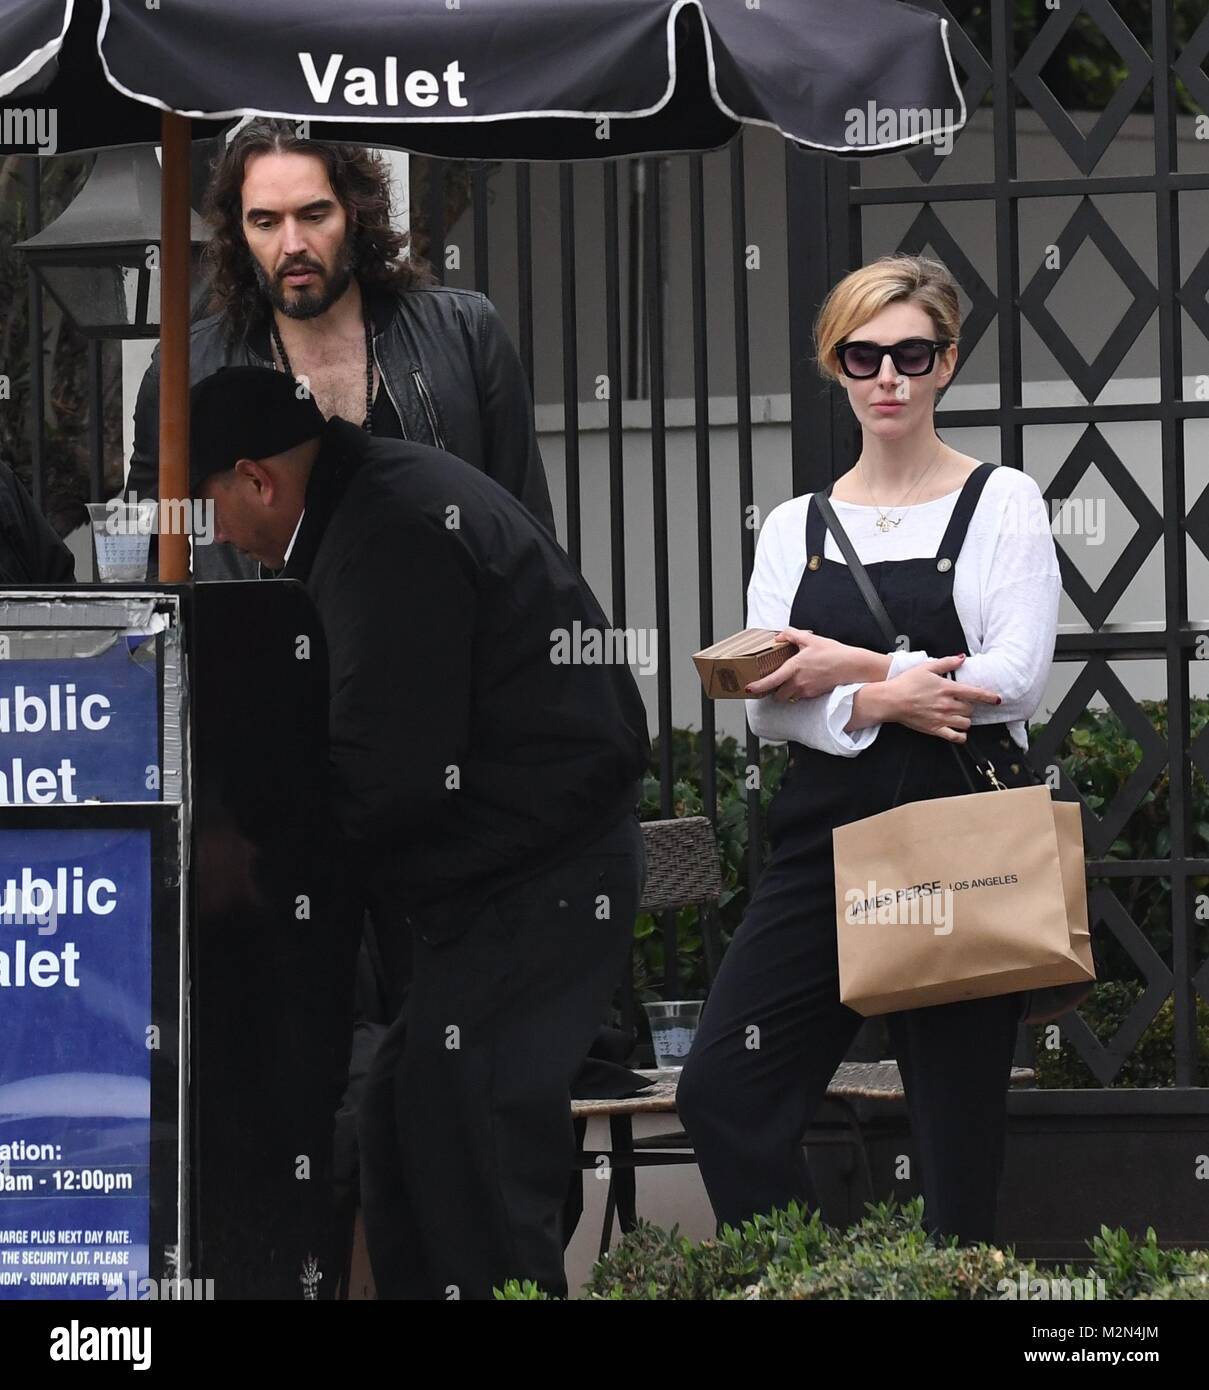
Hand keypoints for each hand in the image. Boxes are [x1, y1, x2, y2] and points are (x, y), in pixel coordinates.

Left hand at [745, 628, 863, 701]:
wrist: (852, 666)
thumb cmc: (833, 653)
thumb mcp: (811, 639)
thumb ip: (792, 636)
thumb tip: (779, 636)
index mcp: (794, 668)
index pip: (771, 681)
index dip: (758, 686)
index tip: (749, 688)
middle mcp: (798, 682)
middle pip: (778, 695)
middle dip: (774, 691)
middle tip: (774, 682)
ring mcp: (806, 691)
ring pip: (789, 696)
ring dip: (786, 692)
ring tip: (790, 680)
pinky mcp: (814, 695)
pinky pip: (800, 696)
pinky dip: (798, 691)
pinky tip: (804, 680)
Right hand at [880, 654, 1001, 741]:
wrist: (890, 700)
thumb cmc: (906, 683)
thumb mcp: (926, 667)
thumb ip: (946, 663)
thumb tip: (962, 658)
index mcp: (947, 689)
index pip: (975, 693)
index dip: (989, 697)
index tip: (997, 699)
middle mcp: (947, 705)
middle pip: (970, 709)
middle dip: (969, 706)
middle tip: (962, 704)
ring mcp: (942, 718)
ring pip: (965, 723)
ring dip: (965, 719)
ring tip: (958, 715)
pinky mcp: (935, 729)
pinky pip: (955, 737)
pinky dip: (961, 736)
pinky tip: (959, 731)